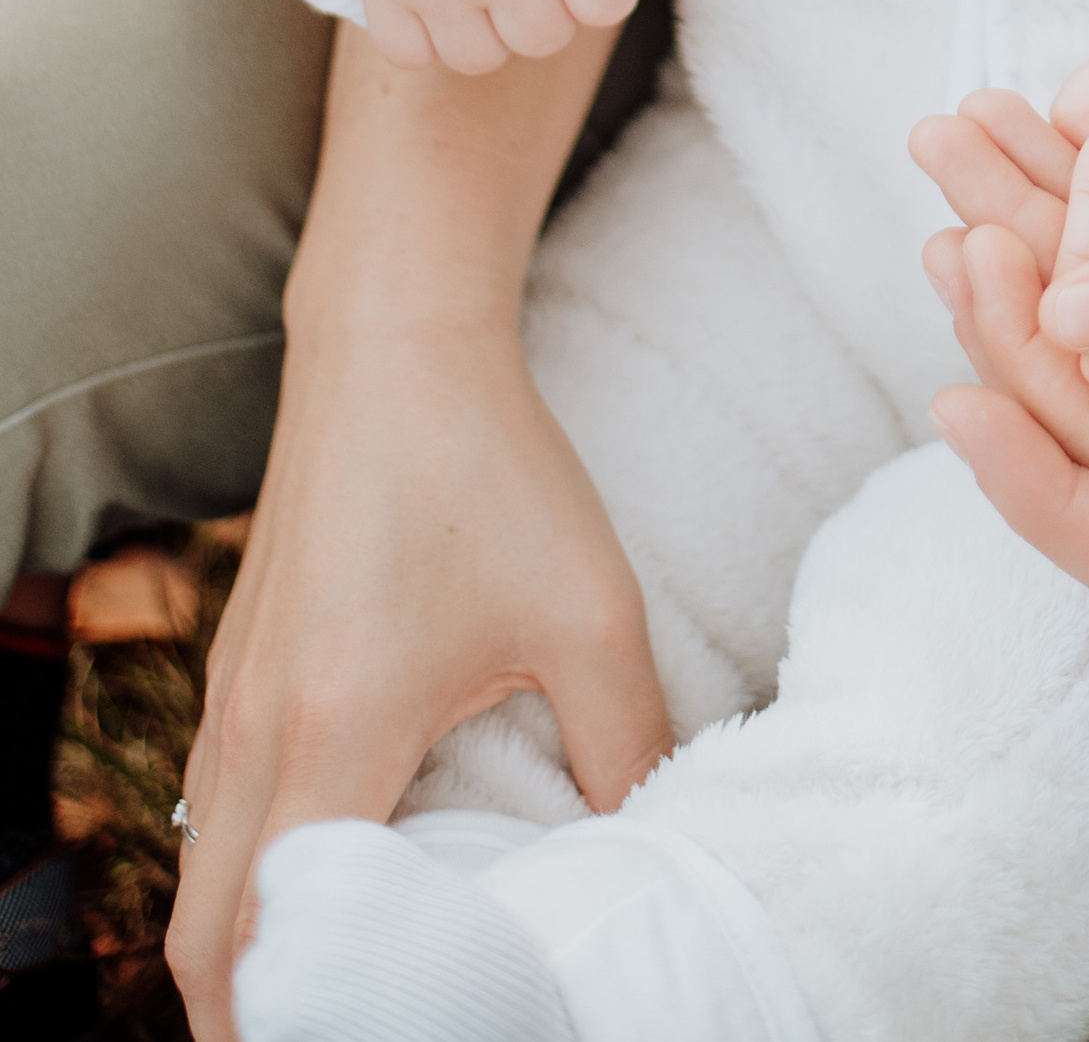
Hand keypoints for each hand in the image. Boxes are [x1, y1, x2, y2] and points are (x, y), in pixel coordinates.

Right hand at [166, 298, 670, 1038]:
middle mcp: (256, 733)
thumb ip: (627, 739)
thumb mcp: (589, 609)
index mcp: (334, 734)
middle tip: (344, 1028)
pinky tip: (330, 866)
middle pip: (206, 936)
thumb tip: (656, 834)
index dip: (334, 1003)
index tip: (394, 1023)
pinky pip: (215, 809)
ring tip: (341, 976)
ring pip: (202, 872)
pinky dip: (248, 868)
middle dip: (257, 1010)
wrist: (394, 344)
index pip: (293, 933)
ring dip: (248, 941)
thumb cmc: (490, 469)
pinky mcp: (237, 666)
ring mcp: (230, 699)